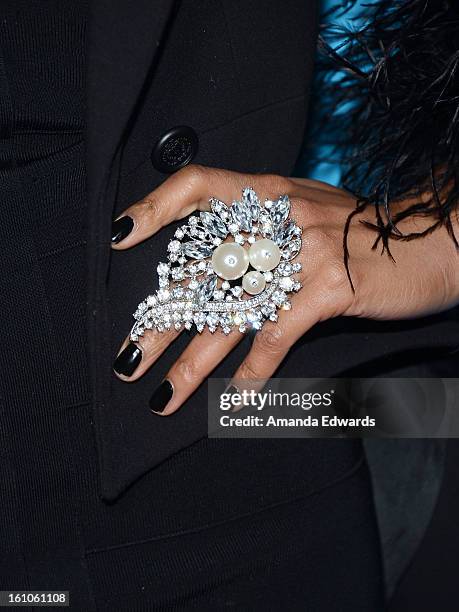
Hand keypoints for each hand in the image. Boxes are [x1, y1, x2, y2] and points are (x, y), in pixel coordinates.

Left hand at [112, 165, 458, 412]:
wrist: (429, 237)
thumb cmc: (366, 230)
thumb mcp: (310, 211)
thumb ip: (264, 228)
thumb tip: (218, 263)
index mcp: (267, 195)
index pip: (198, 187)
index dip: (156, 208)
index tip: (121, 238)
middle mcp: (276, 220)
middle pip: (201, 273)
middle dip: (161, 323)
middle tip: (130, 359)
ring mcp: (299, 254)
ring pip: (230, 313)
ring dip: (193, 363)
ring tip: (163, 397)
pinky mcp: (325, 289)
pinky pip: (277, 336)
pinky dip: (256, 372)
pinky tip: (240, 402)